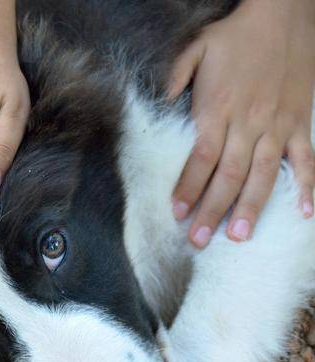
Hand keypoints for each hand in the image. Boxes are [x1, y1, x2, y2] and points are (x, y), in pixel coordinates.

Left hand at [169, 0, 314, 247]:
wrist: (283, 12)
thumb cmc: (234, 35)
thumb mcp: (194, 51)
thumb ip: (174, 81)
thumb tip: (159, 107)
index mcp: (217, 109)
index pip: (200, 159)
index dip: (188, 188)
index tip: (177, 213)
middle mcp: (247, 123)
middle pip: (227, 175)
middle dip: (212, 210)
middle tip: (200, 240)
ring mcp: (278, 125)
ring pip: (263, 174)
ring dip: (251, 207)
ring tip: (239, 237)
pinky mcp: (300, 122)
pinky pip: (305, 159)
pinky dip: (306, 186)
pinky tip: (304, 213)